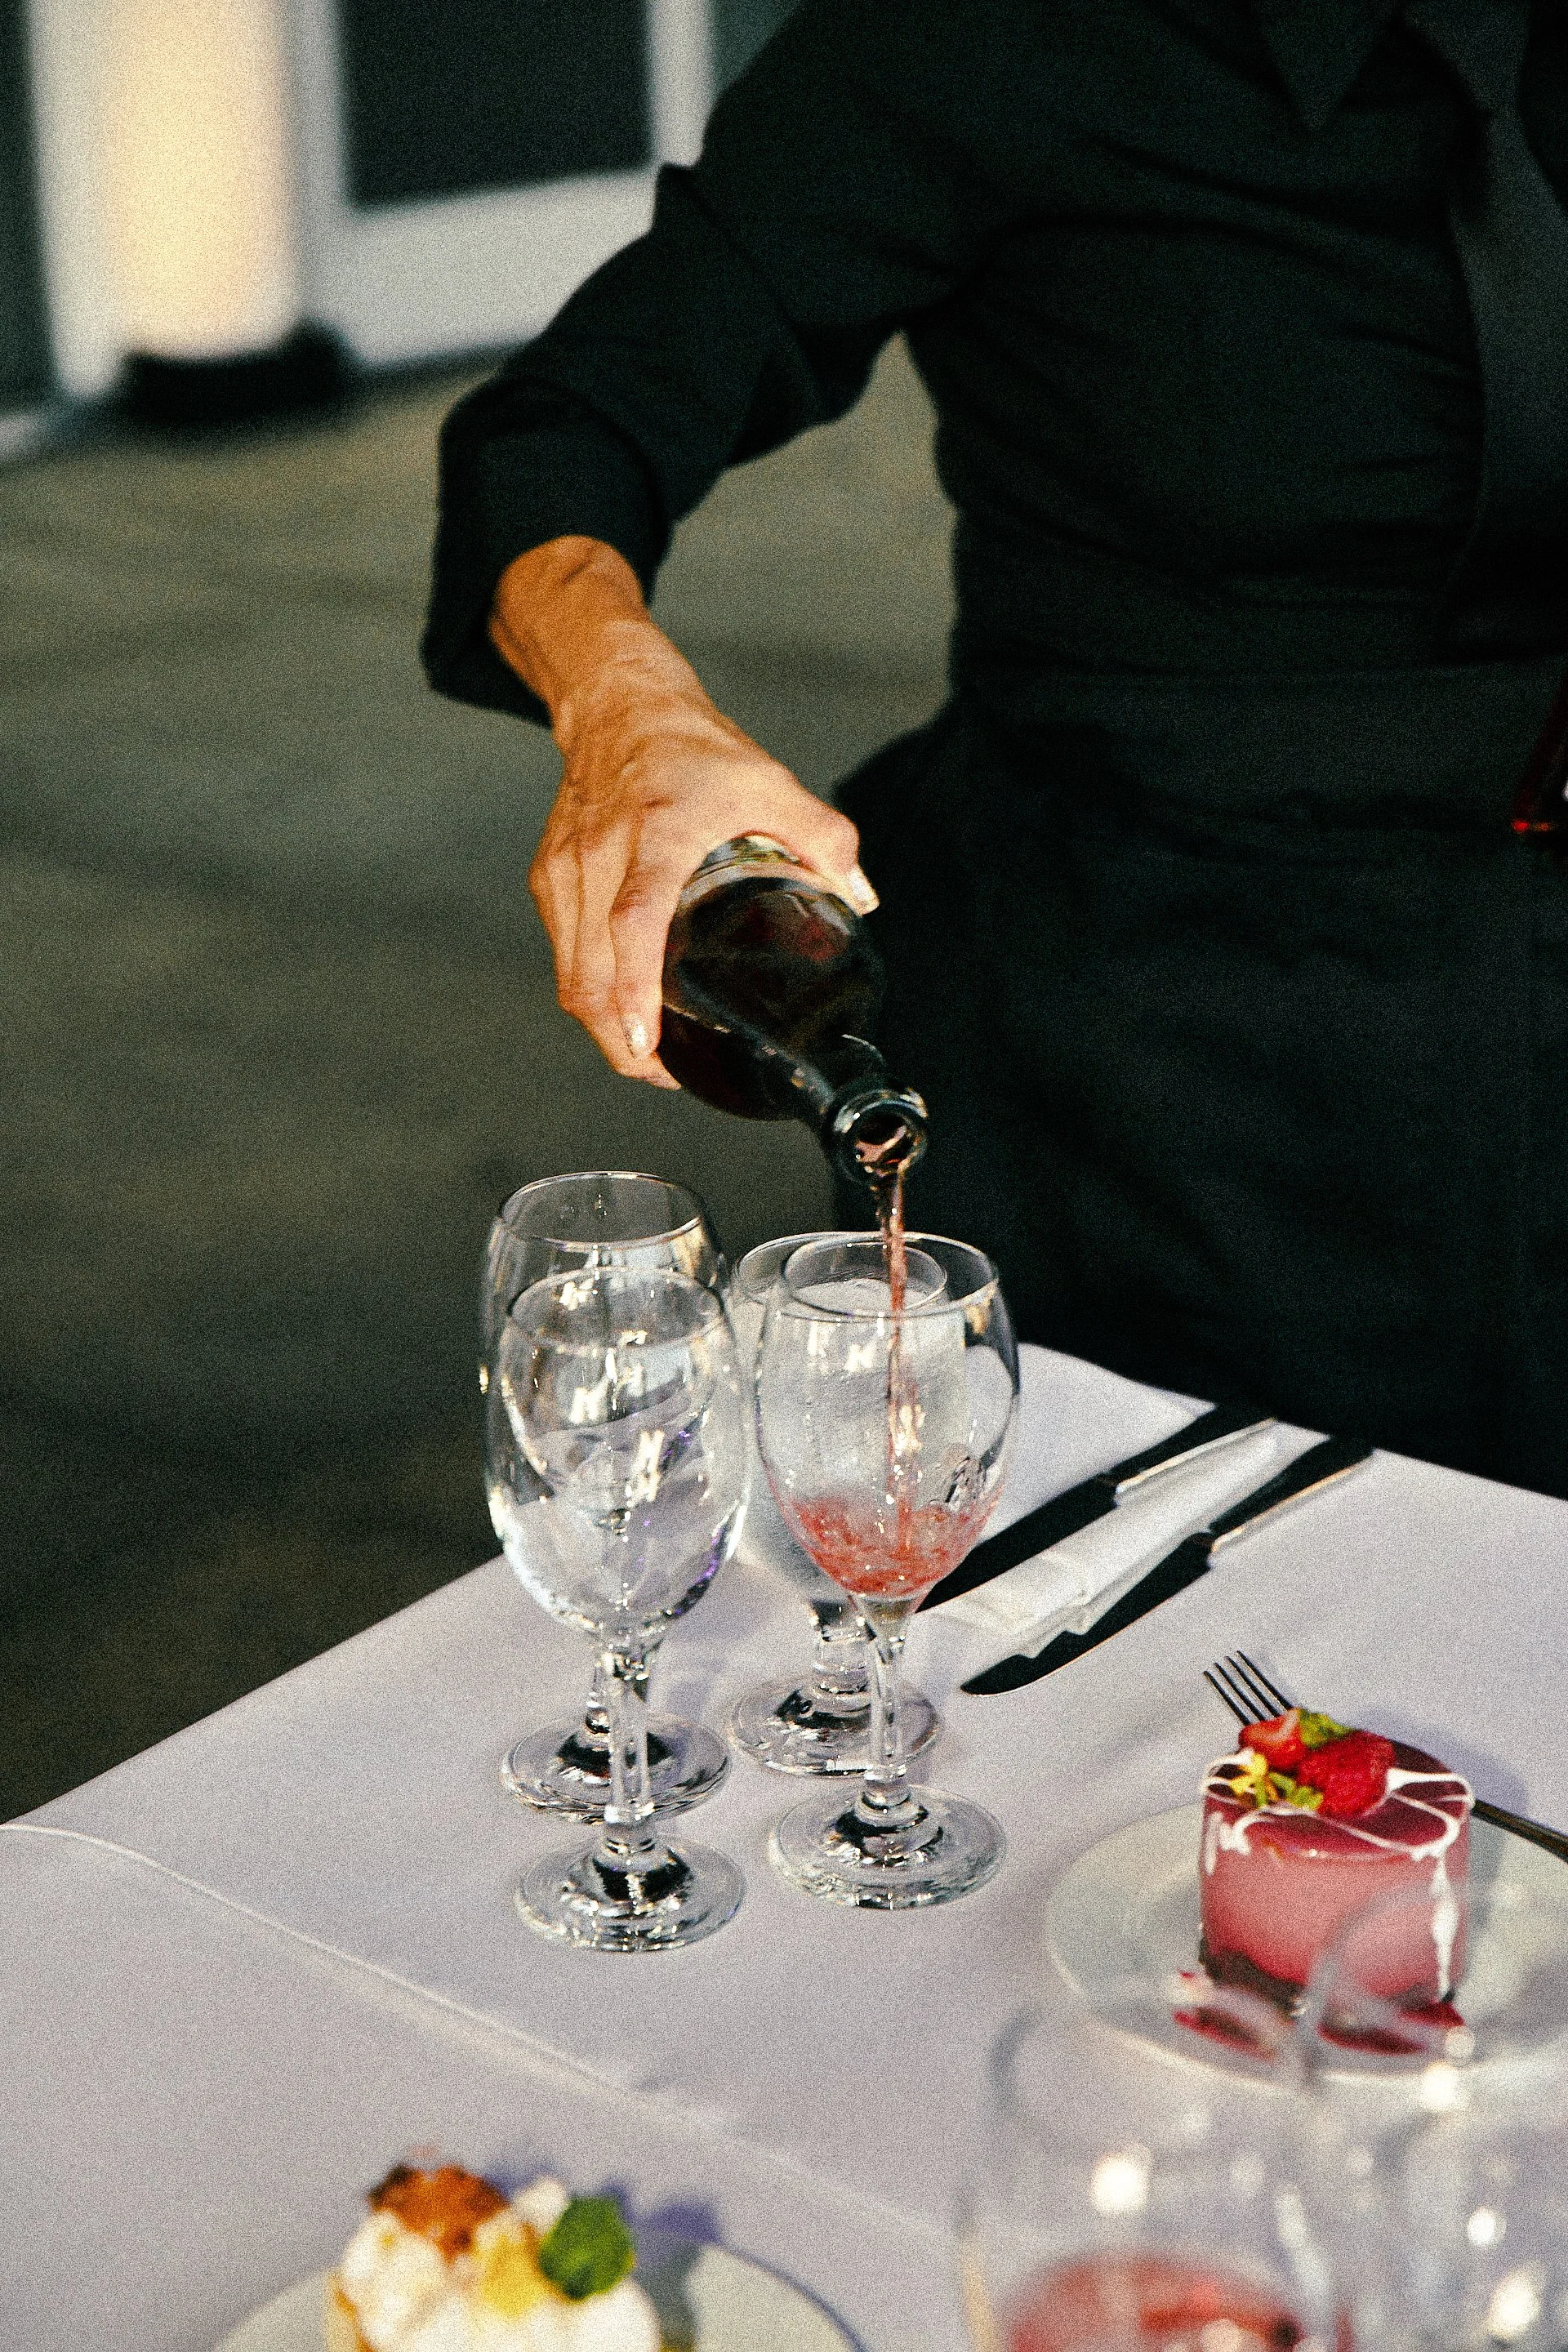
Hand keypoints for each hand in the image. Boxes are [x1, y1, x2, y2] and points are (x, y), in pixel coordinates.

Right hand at [492, 539, 876, 1083]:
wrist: (618, 705)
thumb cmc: (693, 748)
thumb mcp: (770, 781)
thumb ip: (823, 838)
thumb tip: (860, 900)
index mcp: (657, 836)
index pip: (632, 926)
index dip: (632, 993)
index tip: (644, 1046)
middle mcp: (600, 857)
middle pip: (590, 974)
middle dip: (622, 1043)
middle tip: (667, 1075)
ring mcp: (565, 871)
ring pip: (571, 976)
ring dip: (605, 1026)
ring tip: (650, 1055)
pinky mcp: (548, 879)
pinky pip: (565, 955)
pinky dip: (592, 991)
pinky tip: (626, 1007)